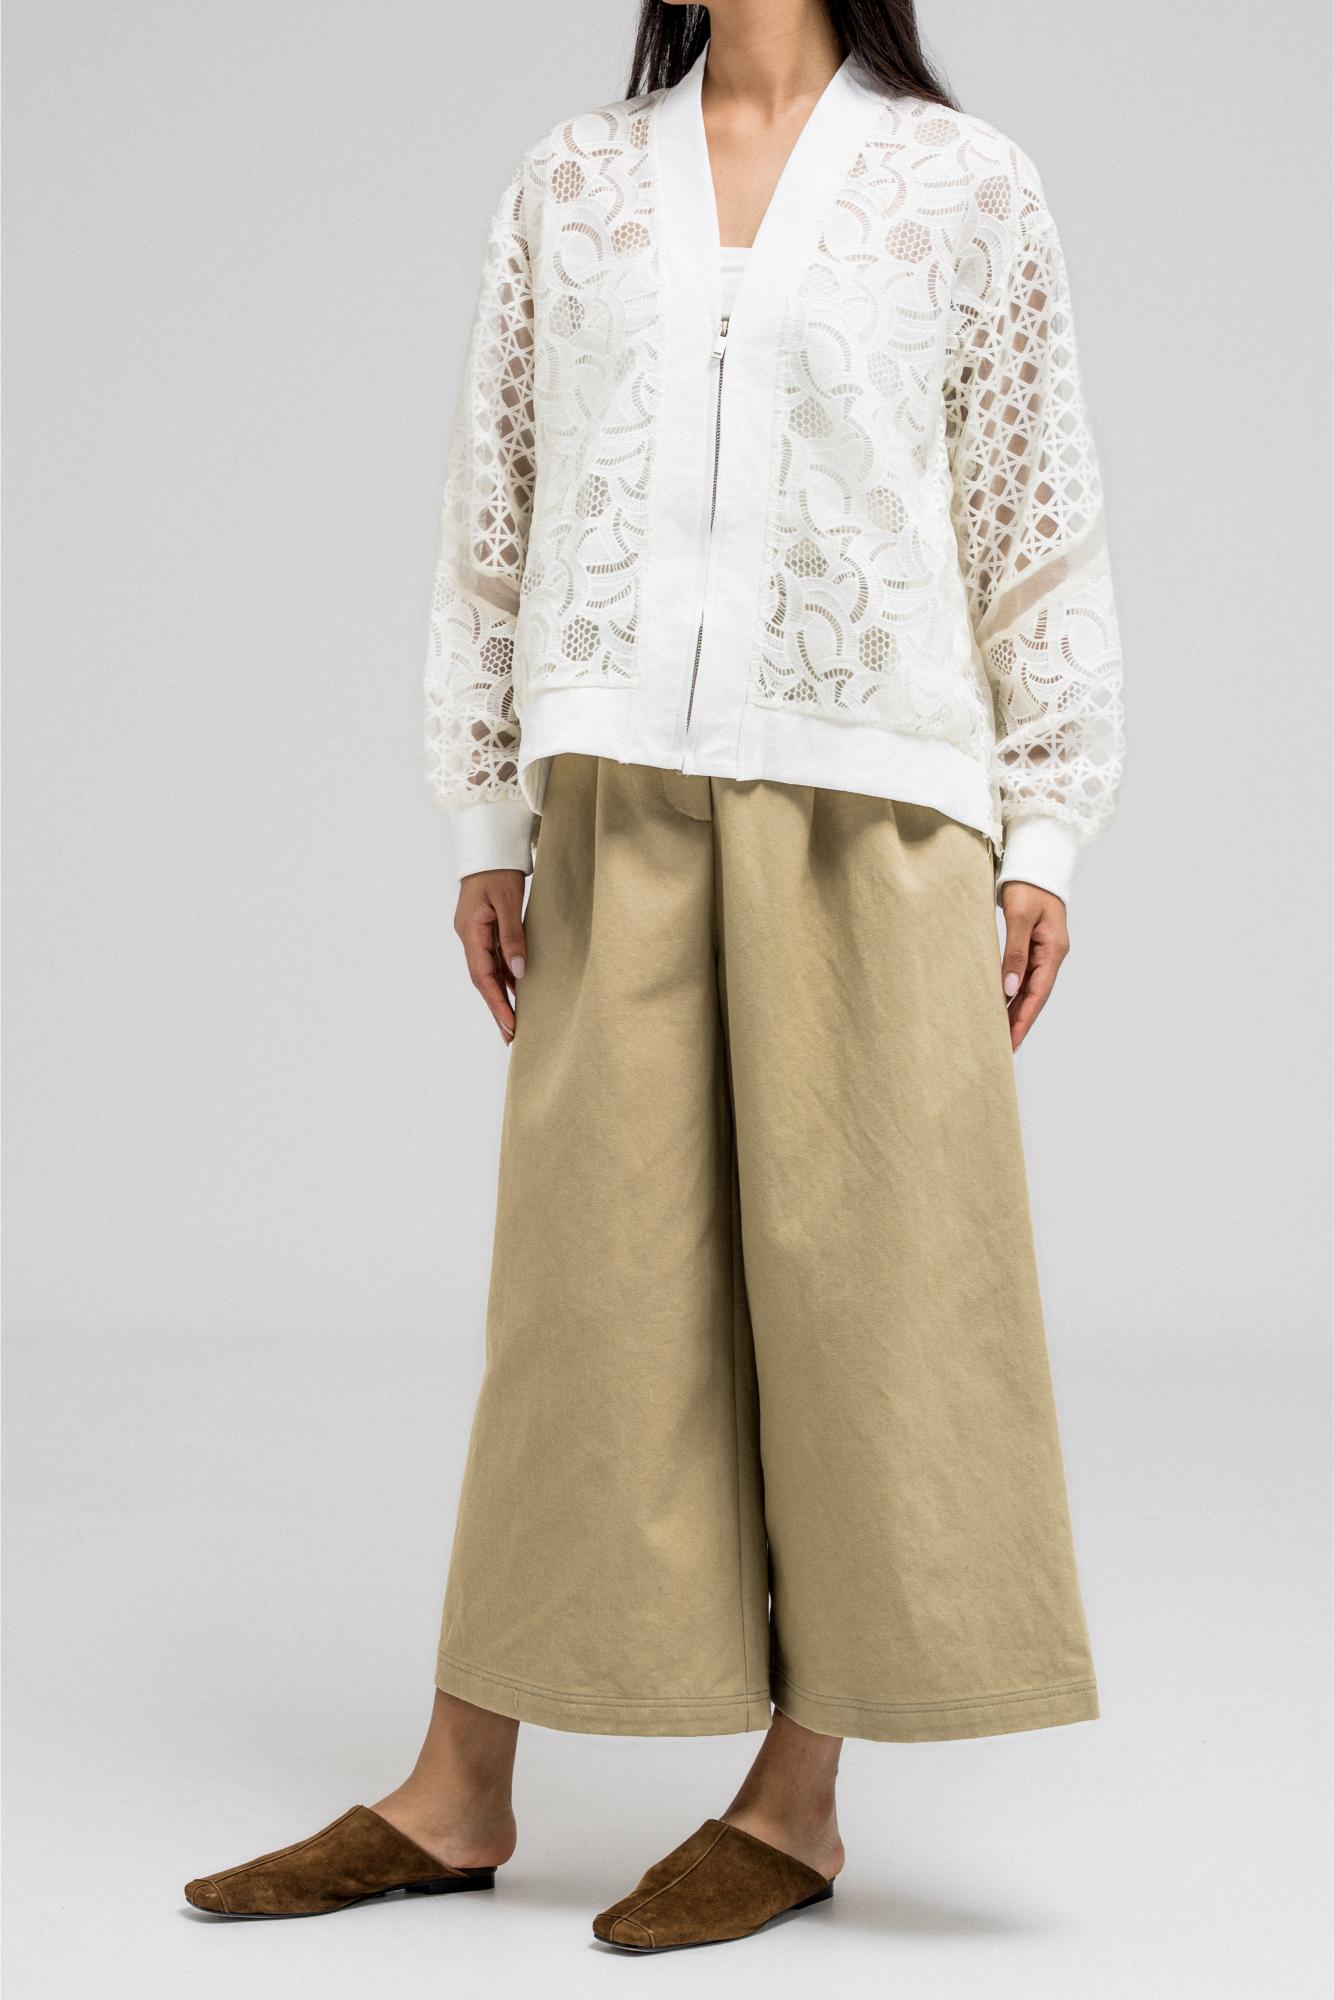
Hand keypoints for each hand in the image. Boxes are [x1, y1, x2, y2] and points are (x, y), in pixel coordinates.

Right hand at [454, 870, 526, 1042]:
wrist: (490, 845)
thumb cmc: (498, 870)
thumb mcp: (507, 902)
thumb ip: (512, 936)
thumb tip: (518, 972)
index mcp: (470, 931)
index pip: (482, 975)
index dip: (496, 1002)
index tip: (510, 1025)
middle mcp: (469, 936)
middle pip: (482, 979)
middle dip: (497, 1008)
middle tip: (511, 1036)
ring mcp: (476, 933)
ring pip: (489, 971)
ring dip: (501, 996)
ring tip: (515, 1021)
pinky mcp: (486, 928)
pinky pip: (495, 958)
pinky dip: (505, 977)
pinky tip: (517, 991)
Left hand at [999, 882, 1068, 1051]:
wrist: (1035, 861)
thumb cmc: (1028, 885)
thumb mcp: (1019, 917)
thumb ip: (1014, 952)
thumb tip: (1009, 988)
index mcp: (1054, 950)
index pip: (1038, 994)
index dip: (1024, 1020)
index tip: (1011, 1042)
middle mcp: (1052, 954)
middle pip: (1035, 996)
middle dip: (1020, 1022)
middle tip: (1002, 1048)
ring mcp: (1044, 951)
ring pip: (1029, 988)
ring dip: (1016, 1010)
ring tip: (999, 1032)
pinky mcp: (1034, 945)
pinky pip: (1024, 975)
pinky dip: (1013, 992)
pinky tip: (1001, 1004)